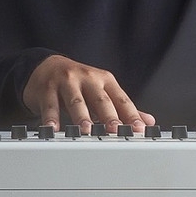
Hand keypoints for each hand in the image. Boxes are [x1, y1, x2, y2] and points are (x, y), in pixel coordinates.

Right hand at [24, 55, 155, 133]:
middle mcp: (88, 78)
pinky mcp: (48, 88)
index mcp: (105, 81)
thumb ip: (123, 108)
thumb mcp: (101, 91)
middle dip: (109, 116)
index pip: (121, 99)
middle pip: (101, 99)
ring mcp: (67, 81)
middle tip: (115, 130)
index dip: (131, 115)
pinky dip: (52, 117)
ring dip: (81, 116)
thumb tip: (148, 121)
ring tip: (85, 130)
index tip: (139, 129)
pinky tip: (53, 128)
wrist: (47, 66)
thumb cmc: (78, 83)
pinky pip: (50, 104)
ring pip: (76, 101)